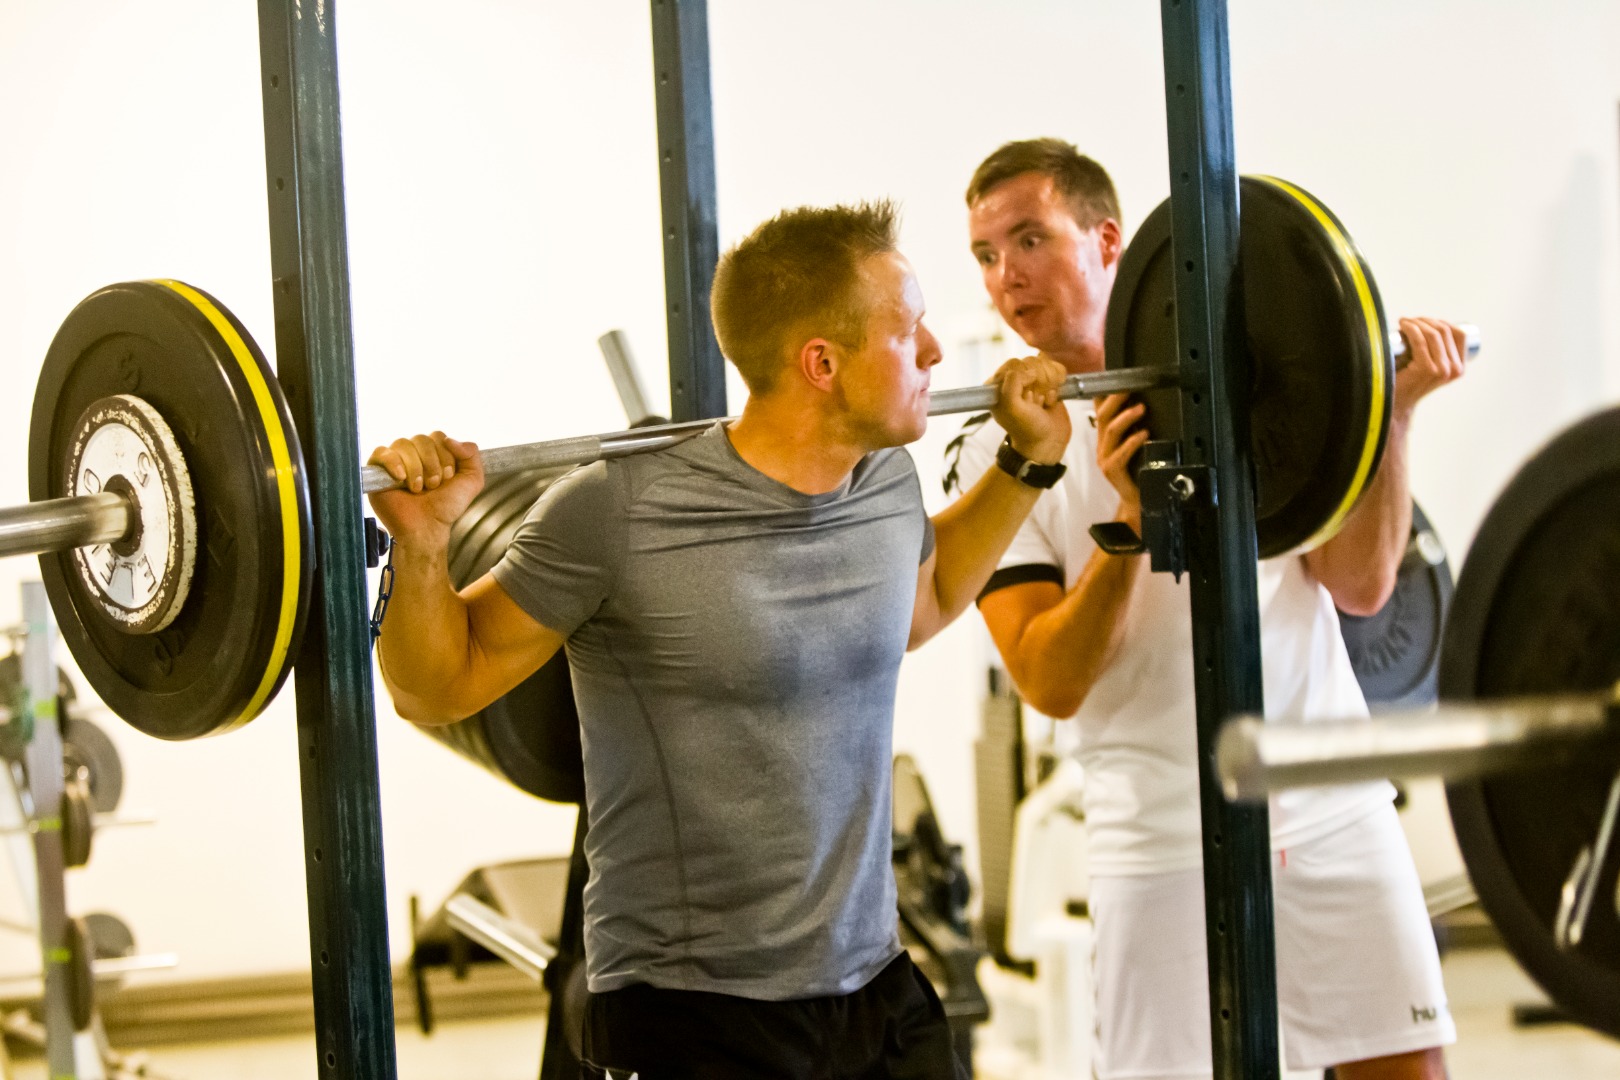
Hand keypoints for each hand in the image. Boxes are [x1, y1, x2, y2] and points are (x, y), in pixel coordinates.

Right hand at [365, 432, 483, 546]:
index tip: (447, 478)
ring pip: (403, 444)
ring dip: (415, 468)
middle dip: (432, 464)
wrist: (427, 527)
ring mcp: (395, 461)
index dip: (445, 456)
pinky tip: (400, 478)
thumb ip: (472, 454)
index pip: (438, 436)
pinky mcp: (377, 471)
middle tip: (433, 485)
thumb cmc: (446, 507)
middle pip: (421, 439)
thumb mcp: (472, 480)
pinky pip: (381, 452)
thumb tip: (450, 439)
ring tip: (418, 489)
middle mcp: (414, 454)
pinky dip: (392, 462)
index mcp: (434, 453)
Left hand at [988, 355, 1070, 464]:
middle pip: (1030, 362)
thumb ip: (1012, 383)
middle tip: (1035, 402)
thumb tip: (1030, 371)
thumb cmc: (1026, 428)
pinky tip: (1050, 400)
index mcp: (997, 385)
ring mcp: (1031, 380)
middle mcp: (1013, 380)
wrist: (1047, 442)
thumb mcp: (1011, 407)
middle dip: (1037, 383)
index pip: (1013, 364)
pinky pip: (1056, 369)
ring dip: (1047, 385)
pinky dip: (1057, 384)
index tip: (1027, 395)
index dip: (1024, 377)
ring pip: (1044, 364)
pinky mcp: (1047, 381)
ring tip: (1042, 402)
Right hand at [1094, 392, 1146, 521]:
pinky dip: (1133, 442)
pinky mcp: (1112, 471)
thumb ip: (1133, 429)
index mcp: (1106, 438)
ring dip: (1126, 417)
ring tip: (1141, 408)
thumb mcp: (1134, 446)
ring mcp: (1104, 459)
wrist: (1138, 501)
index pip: (1100, 410)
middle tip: (1130, 388)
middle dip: (1116, 400)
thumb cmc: (1139, 472)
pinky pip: (1120, 454)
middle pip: (1103, 417)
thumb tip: (1140, 403)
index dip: (1107, 394)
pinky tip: (1144, 434)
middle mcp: (1102, 446)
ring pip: (1111, 432)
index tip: (1120, 380)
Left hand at [1393, 317, 1465, 420]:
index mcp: (1459, 368)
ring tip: (1405, 322)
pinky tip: (1402, 325)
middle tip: (1410, 320)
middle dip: (1426, 320)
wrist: (1394, 404)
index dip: (1442, 322)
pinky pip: (1420, 340)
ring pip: (1433, 334)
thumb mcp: (1430, 364)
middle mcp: (1454, 369)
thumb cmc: (1407, 381)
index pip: (1460, 334)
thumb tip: (1430, 322)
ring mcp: (1442, 369)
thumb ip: (1437, 349)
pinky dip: (1411, 328)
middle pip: (1445, 331)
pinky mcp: (1426, 369)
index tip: (1425, 321)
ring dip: (1417, 322)